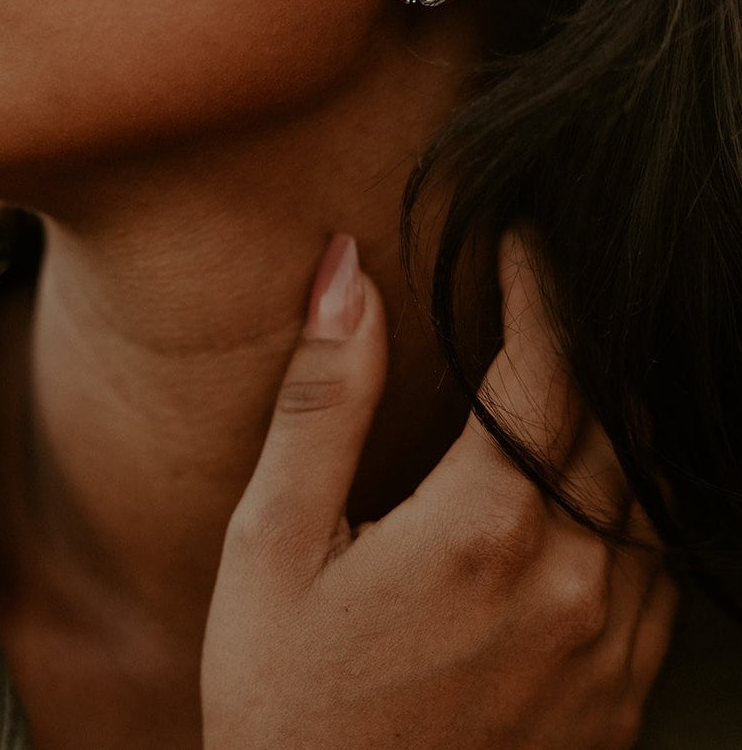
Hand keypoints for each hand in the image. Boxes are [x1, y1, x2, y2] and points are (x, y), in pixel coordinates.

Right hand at [201, 231, 676, 748]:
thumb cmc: (285, 695)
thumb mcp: (272, 541)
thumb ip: (322, 400)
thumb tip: (344, 277)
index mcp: (484, 526)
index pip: (550, 357)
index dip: (541, 280)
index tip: (519, 237)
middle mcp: (573, 577)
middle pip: (616, 406)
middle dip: (581, 329)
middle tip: (539, 285)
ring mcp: (612, 639)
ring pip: (650, 475)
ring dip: (610, 401)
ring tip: (554, 362)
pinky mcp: (621, 686)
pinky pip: (659, 552)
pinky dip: (627, 482)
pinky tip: (577, 472)